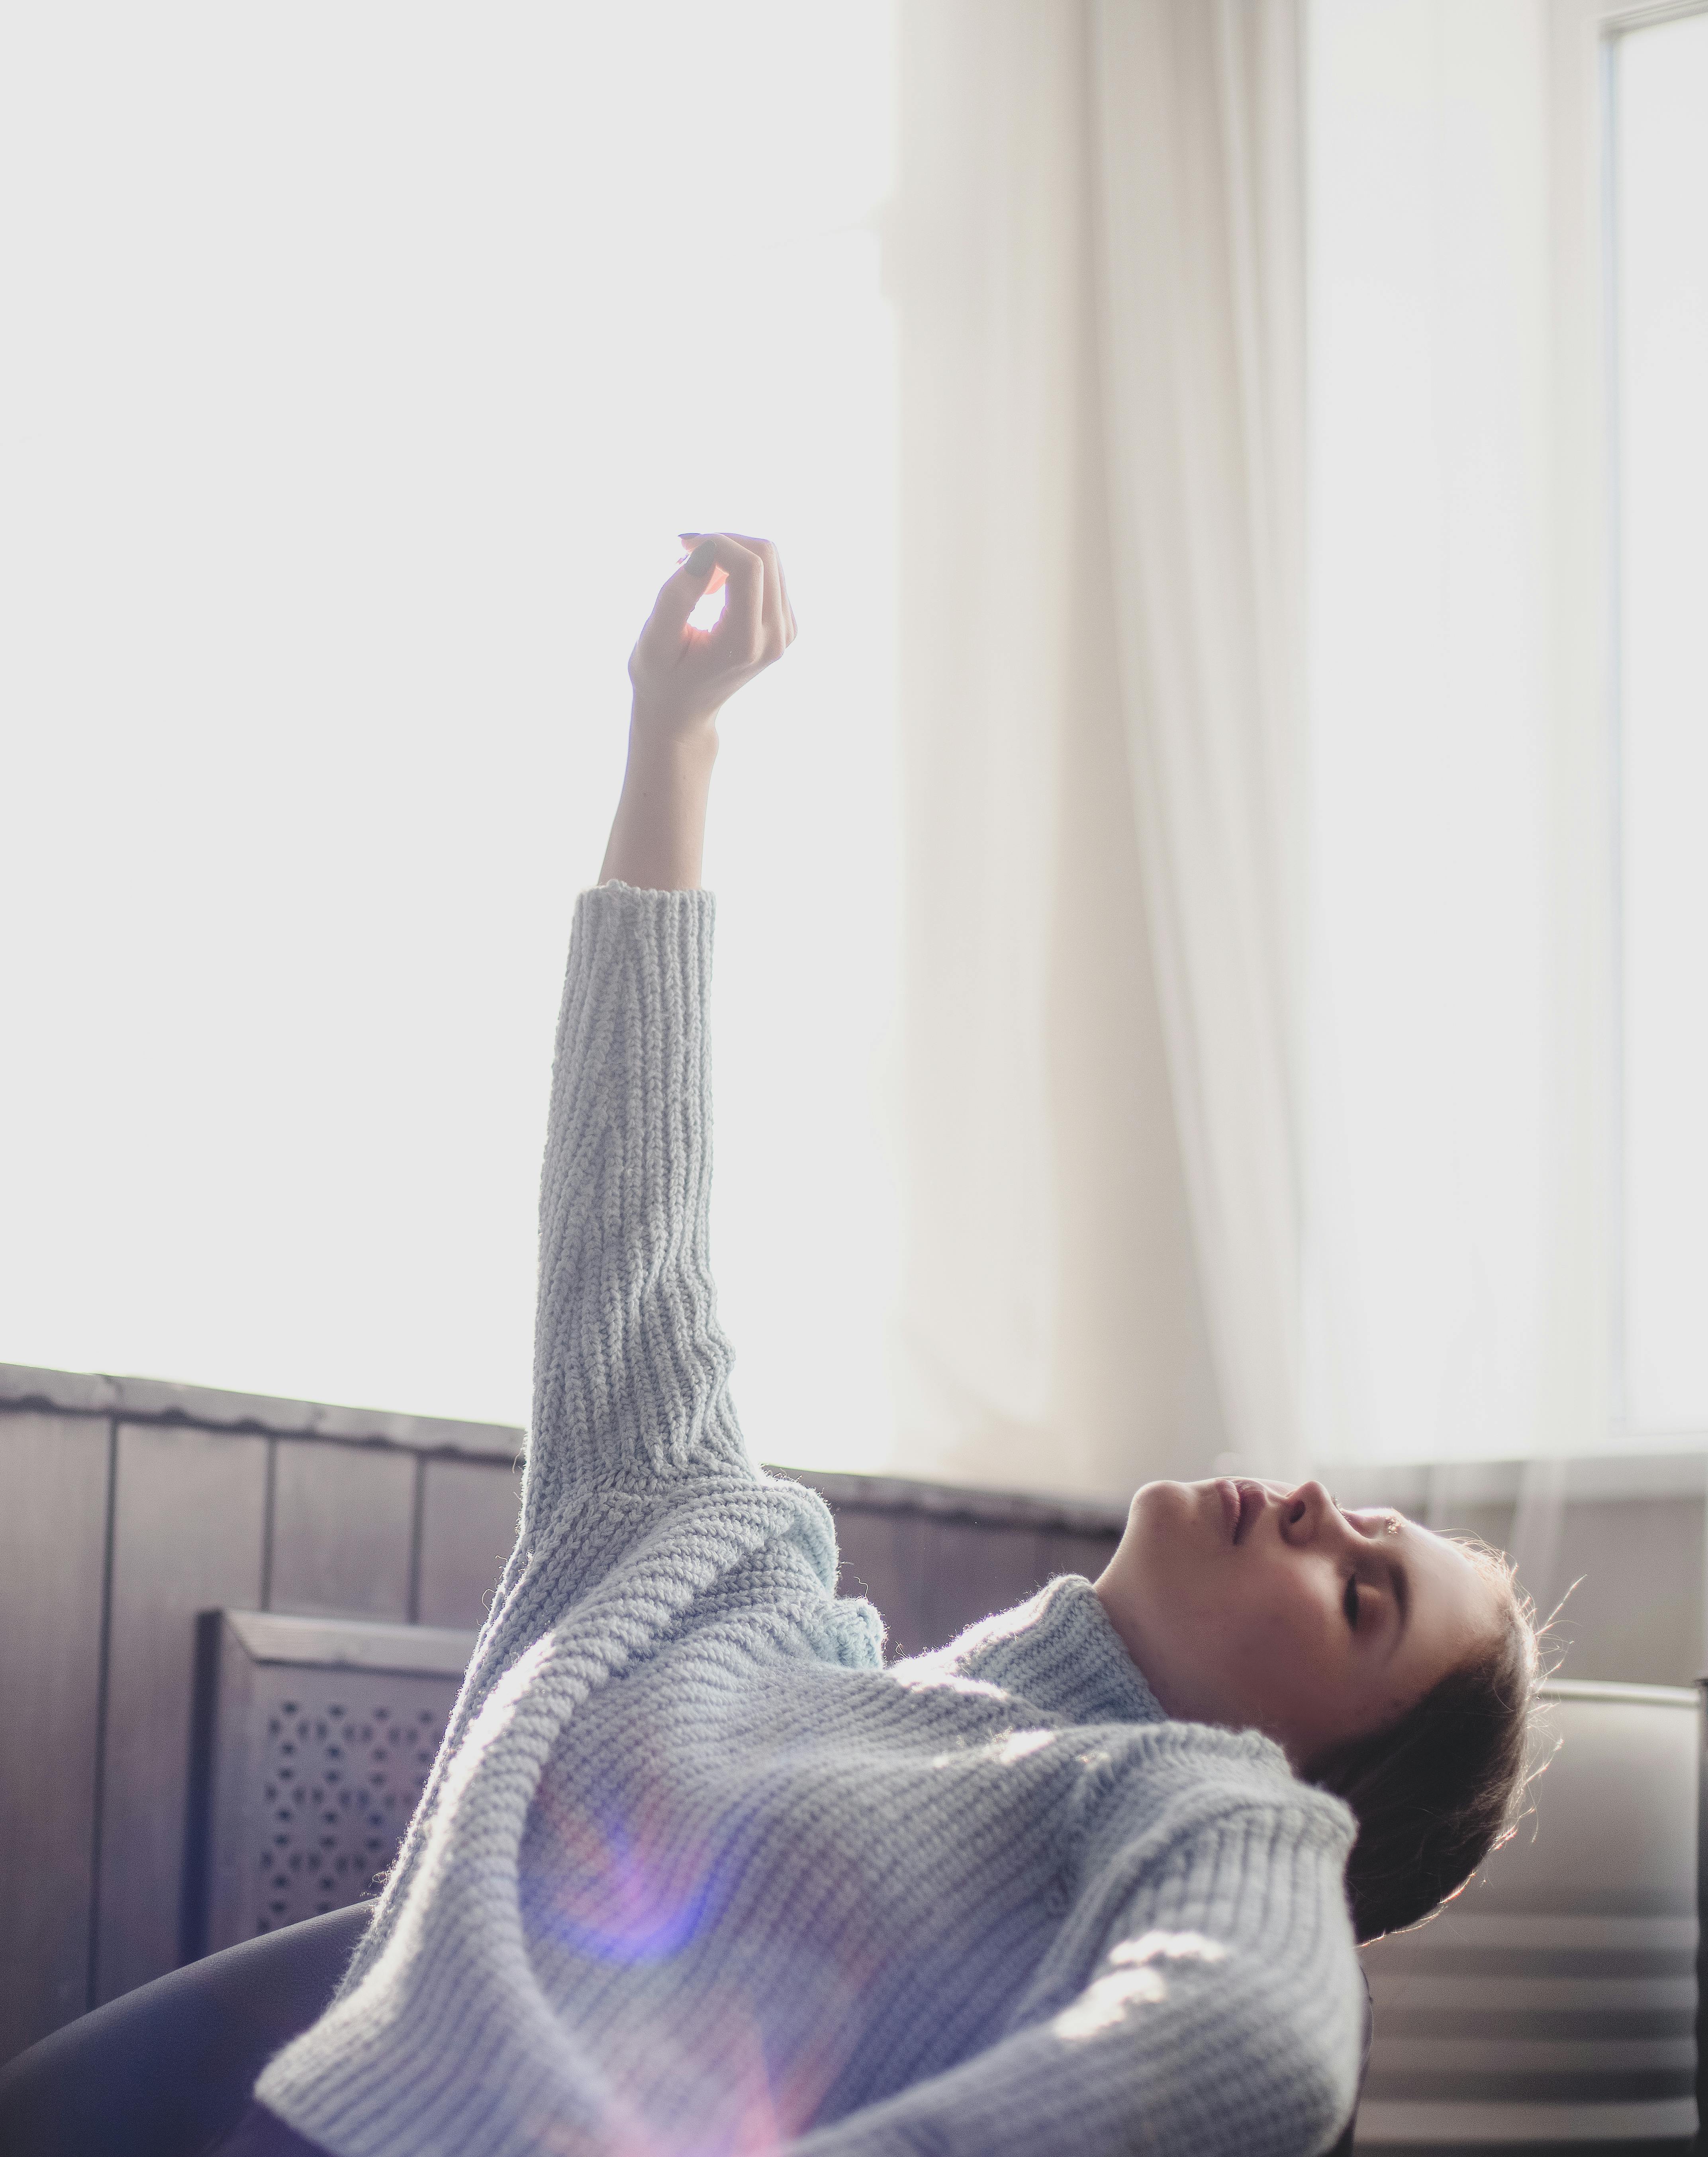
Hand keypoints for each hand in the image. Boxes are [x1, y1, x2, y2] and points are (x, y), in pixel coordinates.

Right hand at [626, 531, 797, 738]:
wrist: (683, 712)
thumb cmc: (661, 678)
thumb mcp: (655, 640)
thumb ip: (678, 595)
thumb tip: (706, 550)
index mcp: (746, 644)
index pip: (749, 566)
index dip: (715, 541)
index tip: (679, 546)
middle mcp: (775, 637)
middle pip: (765, 554)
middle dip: (722, 542)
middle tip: (683, 556)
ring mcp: (785, 632)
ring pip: (769, 558)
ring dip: (728, 553)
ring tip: (694, 576)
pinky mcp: (785, 624)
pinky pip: (769, 572)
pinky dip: (738, 566)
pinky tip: (712, 587)